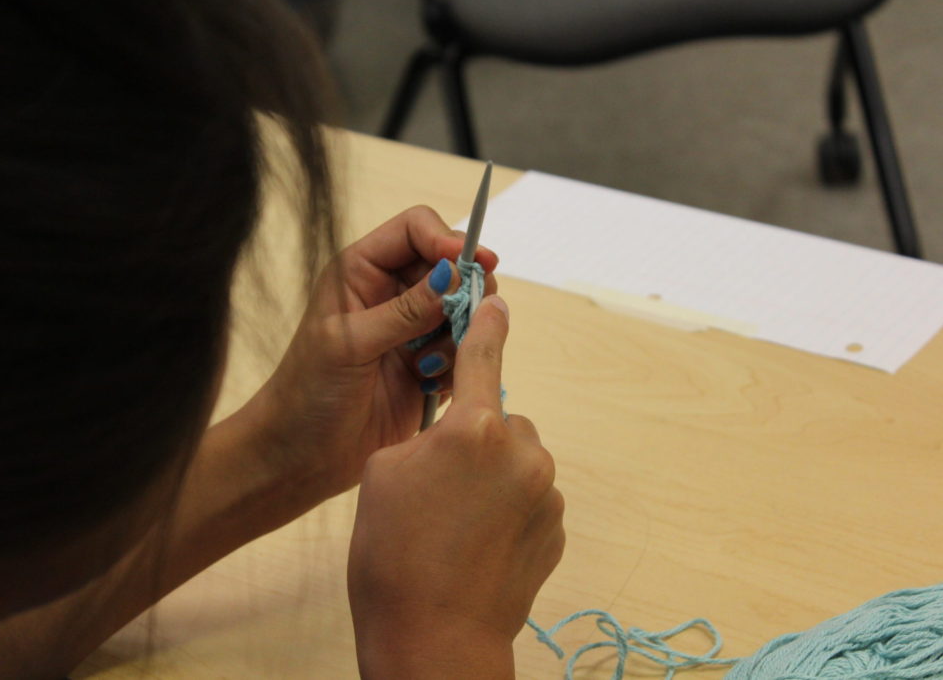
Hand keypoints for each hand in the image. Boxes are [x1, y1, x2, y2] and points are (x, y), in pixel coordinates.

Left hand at [252, 205, 499, 498]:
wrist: (301, 456)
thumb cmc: (307, 393)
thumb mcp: (350, 344)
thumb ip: (404, 311)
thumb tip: (452, 277)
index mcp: (362, 271)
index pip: (416, 229)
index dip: (447, 240)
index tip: (472, 265)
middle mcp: (390, 293)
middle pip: (451, 267)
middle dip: (463, 291)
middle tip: (461, 320)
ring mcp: (412, 331)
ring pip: (465, 310)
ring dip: (459, 335)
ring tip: (427, 367)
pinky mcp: (429, 367)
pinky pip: (465, 351)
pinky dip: (458, 365)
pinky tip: (428, 386)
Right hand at [347, 296, 565, 678]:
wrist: (433, 638)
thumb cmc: (393, 557)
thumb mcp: (384, 472)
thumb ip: (427, 434)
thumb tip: (454, 432)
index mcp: (473, 428)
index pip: (483, 357)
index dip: (486, 326)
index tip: (496, 303)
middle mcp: (522, 450)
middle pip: (499, 418)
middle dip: (475, 439)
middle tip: (439, 486)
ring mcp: (547, 490)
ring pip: (517, 459)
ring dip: (494, 475)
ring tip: (458, 522)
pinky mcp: (558, 526)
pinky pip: (531, 495)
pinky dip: (510, 507)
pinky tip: (480, 541)